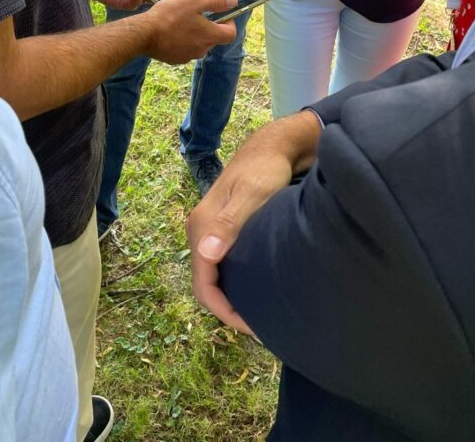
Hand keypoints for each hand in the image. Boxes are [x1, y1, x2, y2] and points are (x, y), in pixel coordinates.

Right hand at [142, 0, 237, 62]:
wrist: (144, 34)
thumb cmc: (171, 15)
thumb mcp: (195, 1)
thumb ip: (216, 1)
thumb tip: (234, 0)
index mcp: (210, 36)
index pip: (231, 34)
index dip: (229, 23)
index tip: (220, 14)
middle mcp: (202, 50)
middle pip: (213, 39)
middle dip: (208, 27)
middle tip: (195, 13)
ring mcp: (187, 56)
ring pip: (198, 44)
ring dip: (194, 34)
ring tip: (180, 21)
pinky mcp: (174, 59)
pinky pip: (184, 49)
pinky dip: (181, 41)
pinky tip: (169, 31)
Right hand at [186, 110, 321, 332]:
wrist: (273, 147)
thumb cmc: (266, 170)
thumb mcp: (252, 195)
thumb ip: (230, 223)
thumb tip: (207, 254)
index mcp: (202, 226)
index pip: (202, 282)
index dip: (223, 310)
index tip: (251, 327)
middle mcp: (201, 230)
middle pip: (205, 283)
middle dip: (227, 309)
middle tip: (259, 327)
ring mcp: (211, 230)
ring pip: (213, 275)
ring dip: (231, 297)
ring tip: (259, 312)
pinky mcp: (224, 229)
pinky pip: (222, 264)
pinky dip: (234, 282)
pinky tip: (255, 288)